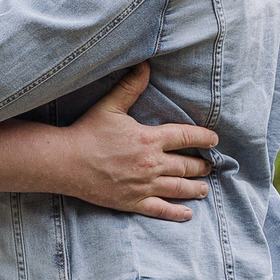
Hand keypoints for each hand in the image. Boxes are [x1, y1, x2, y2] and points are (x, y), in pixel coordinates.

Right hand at [59, 64, 214, 222]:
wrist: (66, 162)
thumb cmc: (87, 132)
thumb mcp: (110, 105)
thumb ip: (131, 86)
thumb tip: (145, 65)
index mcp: (150, 139)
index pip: (186, 137)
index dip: (203, 138)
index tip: (214, 140)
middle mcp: (152, 164)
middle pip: (186, 165)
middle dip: (201, 166)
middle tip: (209, 166)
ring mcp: (144, 186)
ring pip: (179, 188)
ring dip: (195, 188)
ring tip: (204, 188)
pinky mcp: (133, 202)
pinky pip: (161, 210)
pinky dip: (177, 213)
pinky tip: (188, 214)